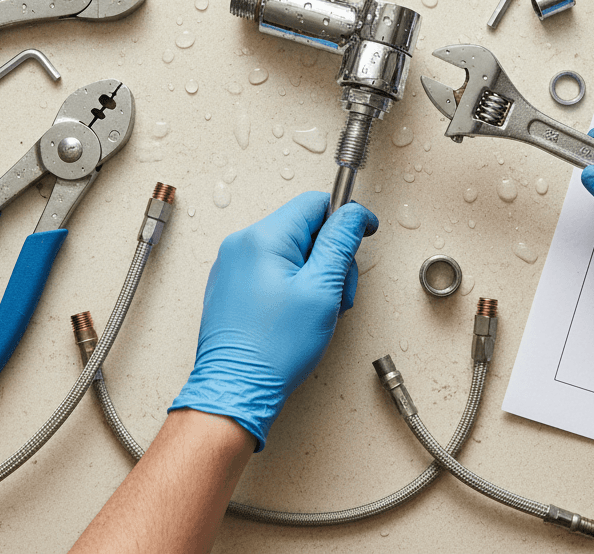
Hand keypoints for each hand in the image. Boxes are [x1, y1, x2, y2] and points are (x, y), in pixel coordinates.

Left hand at [169, 191, 377, 448]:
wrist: (234, 391)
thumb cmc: (274, 349)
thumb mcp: (322, 289)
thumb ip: (340, 243)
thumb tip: (353, 215)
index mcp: (263, 237)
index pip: (315, 203)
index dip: (345, 218)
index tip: (362, 235)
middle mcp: (242, 244)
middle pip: (304, 227)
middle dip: (330, 256)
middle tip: (337, 291)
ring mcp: (232, 265)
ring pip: (290, 250)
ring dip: (314, 273)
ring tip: (317, 309)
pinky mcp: (230, 285)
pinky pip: (271, 268)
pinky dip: (292, 283)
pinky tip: (297, 313)